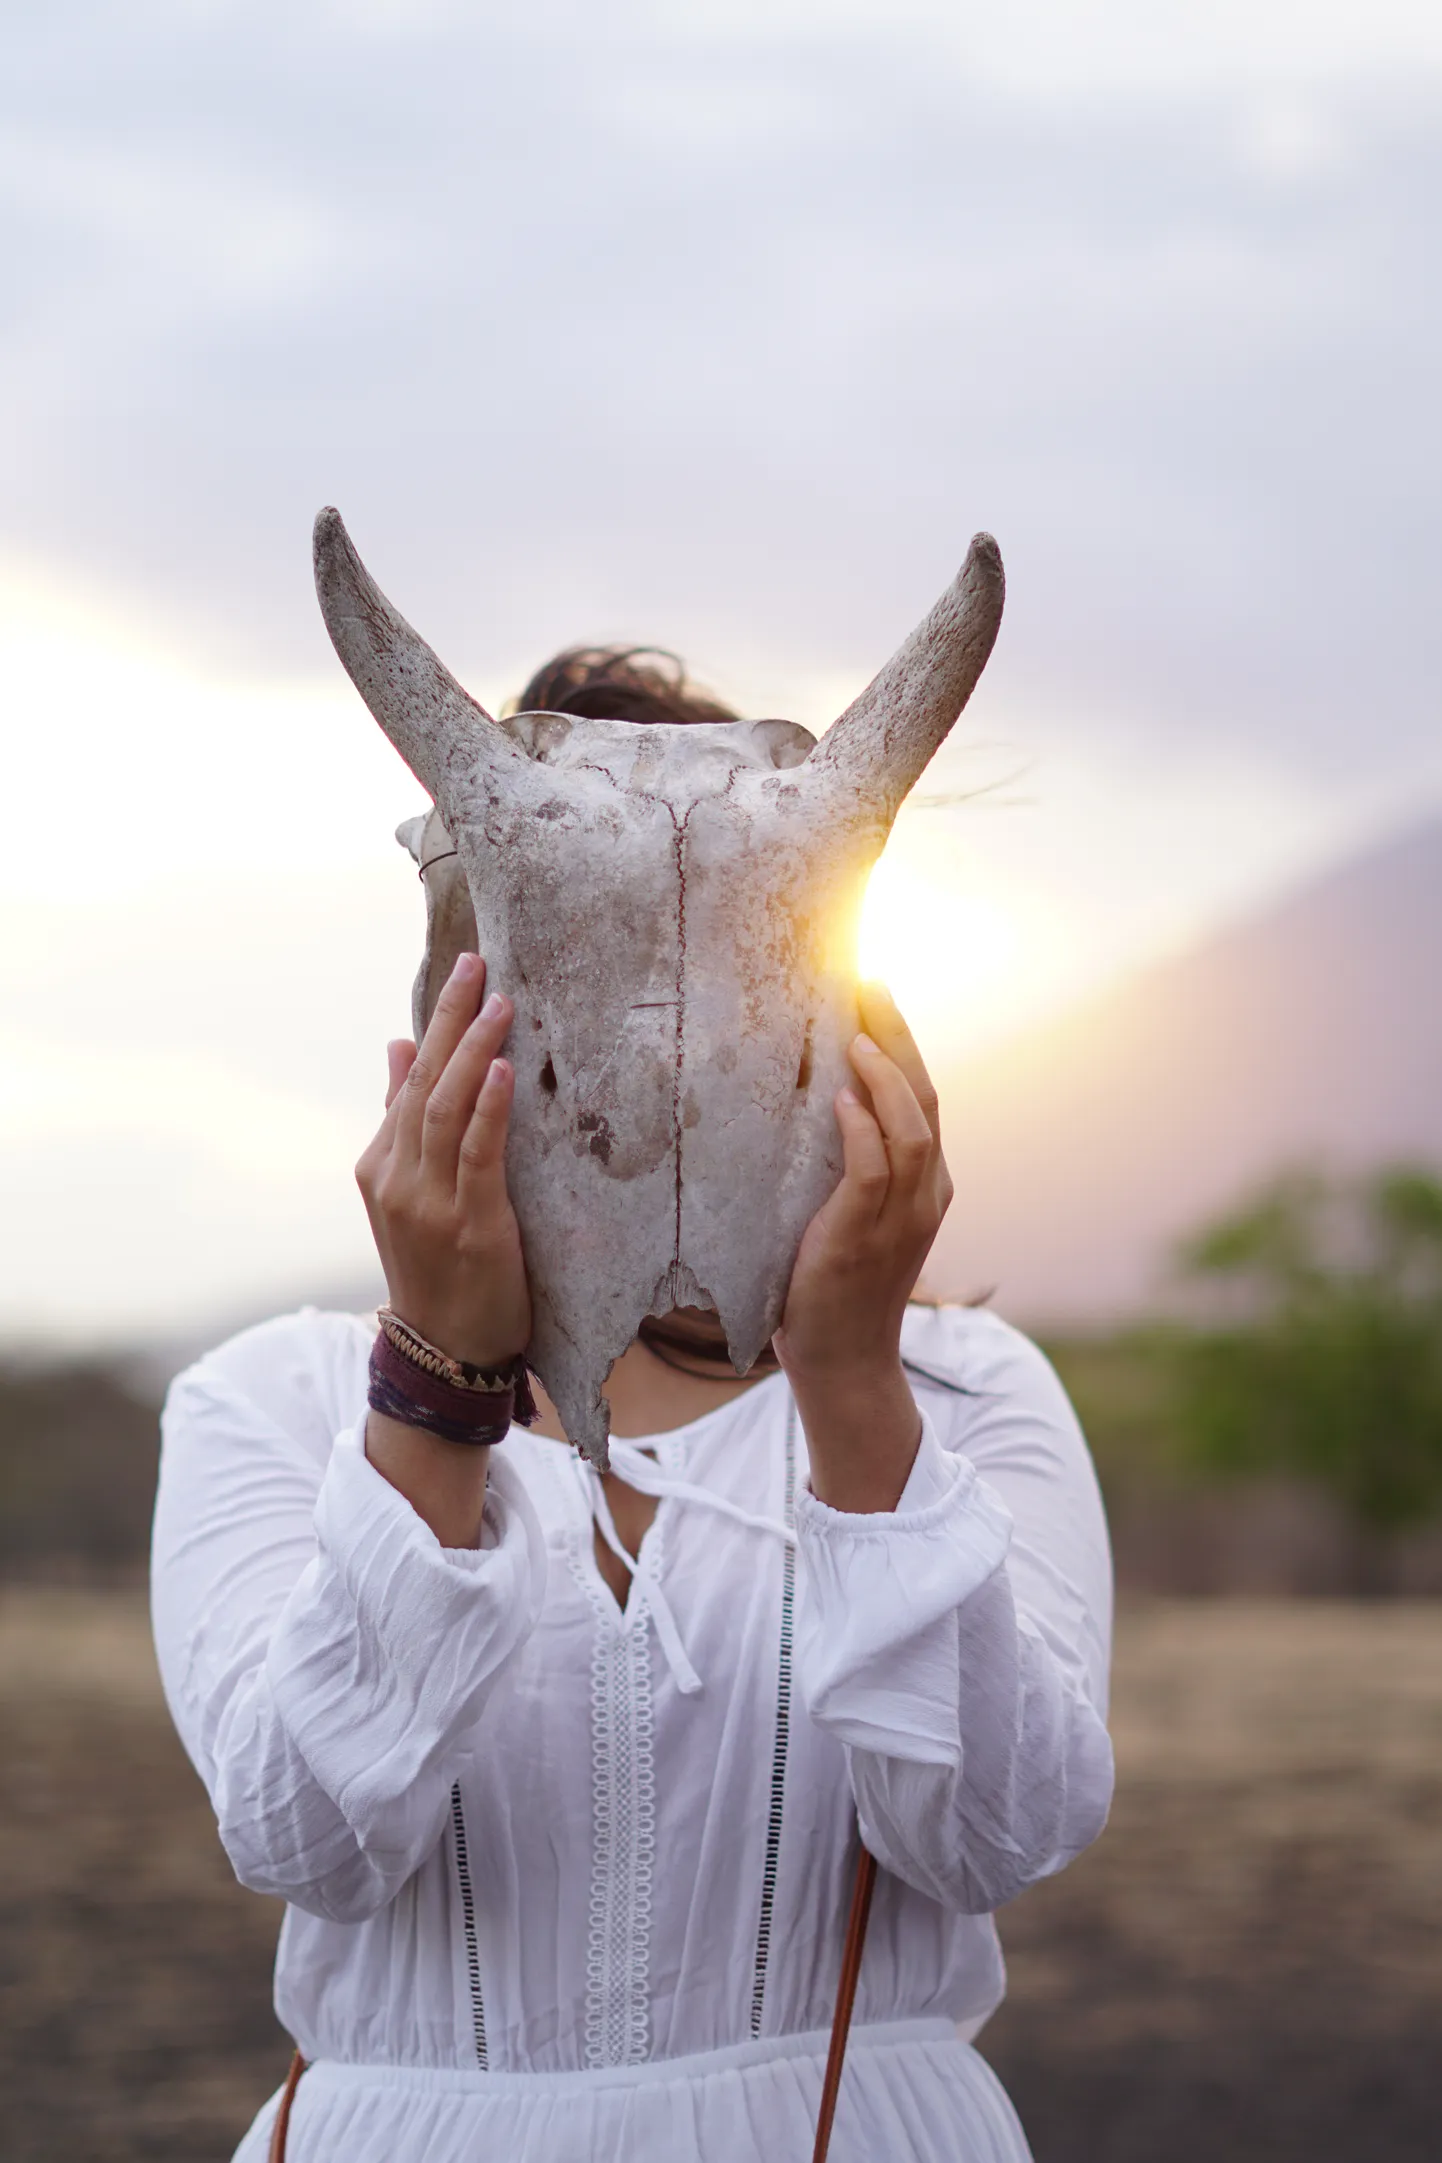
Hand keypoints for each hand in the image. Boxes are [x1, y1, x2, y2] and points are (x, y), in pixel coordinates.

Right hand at [355, 953, 530, 1369]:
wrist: (444, 1352)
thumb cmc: (438, 1269)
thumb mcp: (409, 1190)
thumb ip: (402, 1119)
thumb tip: (397, 1045)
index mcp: (379, 1165)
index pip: (409, 1081)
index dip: (437, 1024)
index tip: (462, 972)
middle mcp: (396, 1178)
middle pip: (423, 1083)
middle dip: (450, 1019)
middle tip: (475, 963)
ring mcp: (427, 1202)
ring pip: (446, 1111)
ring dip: (472, 1052)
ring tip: (497, 1002)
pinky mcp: (468, 1225)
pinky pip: (477, 1155)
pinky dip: (489, 1110)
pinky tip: (502, 1071)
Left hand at [774, 982, 952, 1508]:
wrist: (842, 1361)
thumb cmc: (830, 1287)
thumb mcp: (843, 1214)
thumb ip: (841, 1164)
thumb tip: (803, 1103)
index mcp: (925, 1182)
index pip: (922, 1097)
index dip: (903, 1042)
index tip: (875, 991)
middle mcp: (926, 1191)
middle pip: (925, 1096)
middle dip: (900, 1034)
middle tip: (871, 980)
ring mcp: (903, 1215)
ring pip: (911, 1125)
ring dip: (886, 1072)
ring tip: (856, 1028)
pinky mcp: (868, 1235)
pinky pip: (876, 1169)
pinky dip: (865, 1128)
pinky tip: (842, 1097)